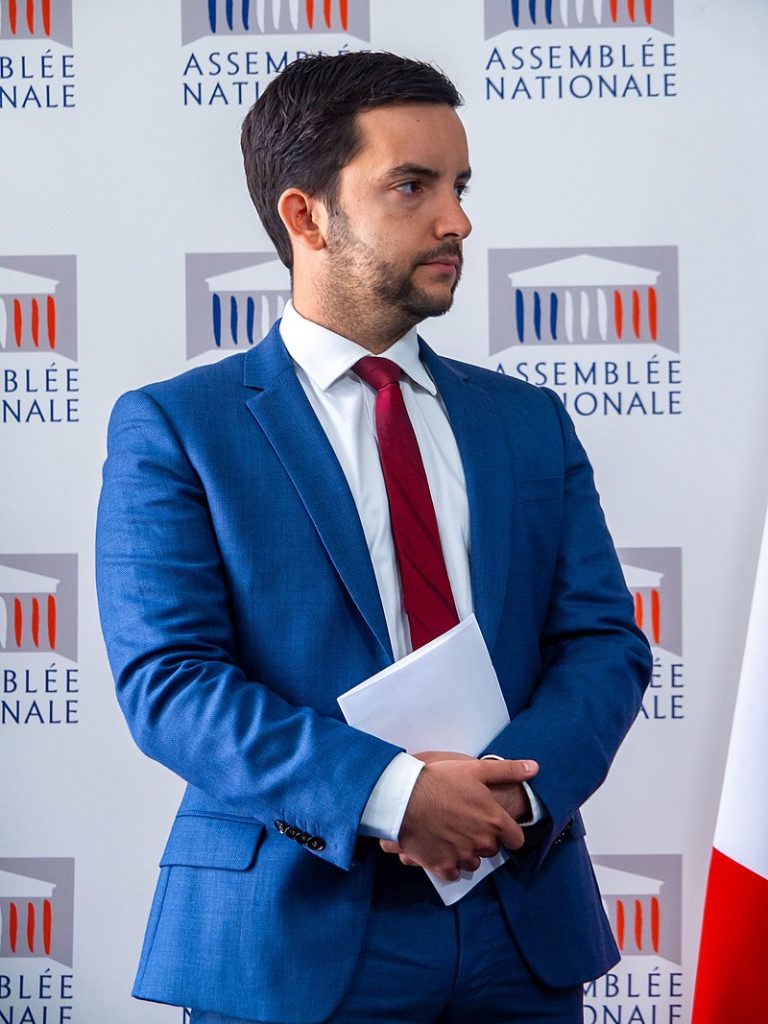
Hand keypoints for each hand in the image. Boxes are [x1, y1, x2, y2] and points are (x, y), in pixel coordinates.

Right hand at [379, 757, 538, 881]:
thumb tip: (534, 767)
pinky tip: (440, 847)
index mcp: (494, 820)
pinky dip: (449, 864)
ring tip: (452, 835)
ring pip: (473, 862)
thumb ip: (507, 770)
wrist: (404, 797)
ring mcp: (462, 856)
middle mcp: (482, 842)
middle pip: (492, 849)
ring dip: (467, 852)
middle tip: (466, 823)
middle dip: (483, 839)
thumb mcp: (475, 769)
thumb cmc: (440, 780)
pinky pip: (453, 873)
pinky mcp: (442, 866)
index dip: (508, 833)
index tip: (498, 827)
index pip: (517, 839)